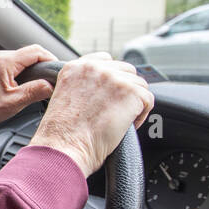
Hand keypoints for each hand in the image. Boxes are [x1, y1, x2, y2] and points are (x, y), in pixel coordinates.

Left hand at [0, 45, 60, 152]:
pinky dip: (25, 70)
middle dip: (44, 63)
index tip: (58, 71)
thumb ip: (36, 91)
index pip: (36, 52)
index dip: (51, 60)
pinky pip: (16, 63)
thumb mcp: (15, 102)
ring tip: (43, 81)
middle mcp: (0, 57)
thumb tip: (51, 85)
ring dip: (35, 67)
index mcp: (5, 62)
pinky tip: (29, 83)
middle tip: (53, 77)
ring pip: (24, 58)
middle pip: (31, 52)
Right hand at [28, 52, 153, 176]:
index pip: (105, 61)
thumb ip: (82, 87)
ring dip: (134, 104)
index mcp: (75, 68)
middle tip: (116, 112)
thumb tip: (103, 93)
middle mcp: (94, 68)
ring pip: (139, 85)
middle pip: (126, 71)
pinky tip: (126, 127)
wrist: (64, 148)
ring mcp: (113, 78)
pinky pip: (148, 100)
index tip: (110, 95)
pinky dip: (141, 116)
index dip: (112, 79)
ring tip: (121, 121)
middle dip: (125, 91)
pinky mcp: (130, 92)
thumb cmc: (61, 136)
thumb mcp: (63, 99)